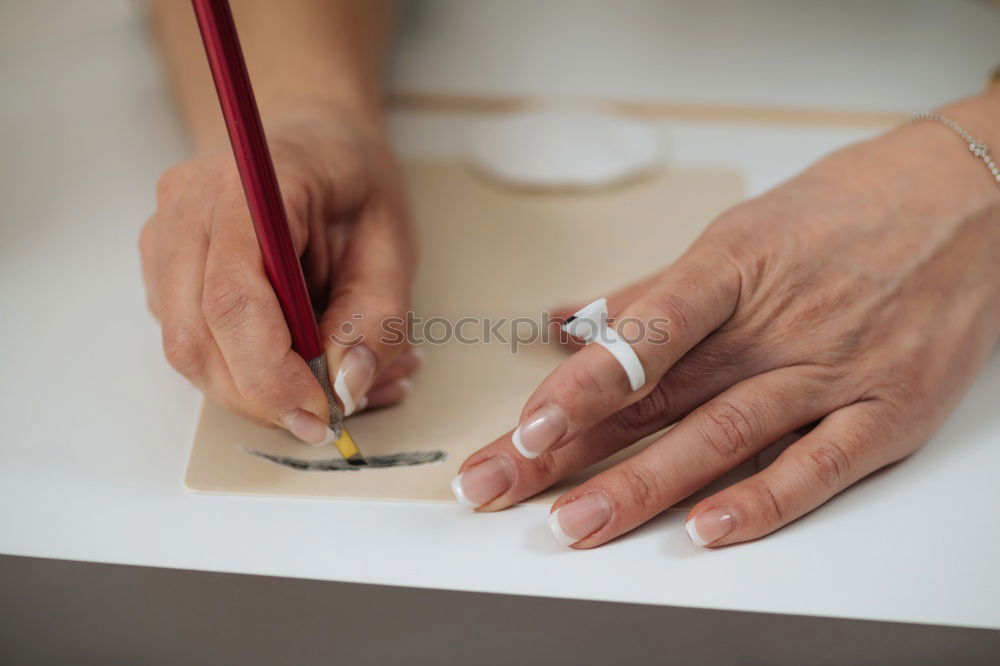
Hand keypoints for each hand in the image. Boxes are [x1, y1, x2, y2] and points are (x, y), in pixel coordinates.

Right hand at [140, 106, 418, 442]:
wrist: (314, 141)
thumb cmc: (354, 182)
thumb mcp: (394, 244)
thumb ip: (377, 317)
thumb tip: (344, 388)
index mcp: (248, 187)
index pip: (232, 298)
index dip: (271, 373)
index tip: (321, 412)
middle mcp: (187, 208)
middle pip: (196, 336)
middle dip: (262, 398)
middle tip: (325, 420)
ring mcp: (164, 238)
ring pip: (187, 350)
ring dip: (255, 391)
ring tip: (327, 385)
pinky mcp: (164, 269)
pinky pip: (192, 342)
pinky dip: (243, 373)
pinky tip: (299, 364)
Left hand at [454, 98, 999, 547]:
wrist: (970, 198)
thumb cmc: (845, 210)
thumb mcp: (740, 234)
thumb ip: (650, 290)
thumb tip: (567, 320)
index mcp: (733, 270)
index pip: (640, 336)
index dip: (578, 386)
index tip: (522, 427)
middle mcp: (777, 325)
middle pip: (659, 399)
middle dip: (571, 450)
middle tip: (500, 488)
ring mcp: (833, 371)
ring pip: (724, 436)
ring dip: (644, 486)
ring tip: (578, 524)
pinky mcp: (887, 412)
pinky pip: (818, 466)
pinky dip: (763, 502)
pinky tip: (705, 529)